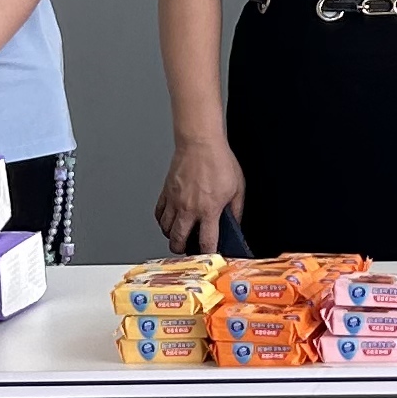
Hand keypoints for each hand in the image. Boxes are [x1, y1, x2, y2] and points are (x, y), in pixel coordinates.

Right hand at [152, 134, 243, 254]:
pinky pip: (159, 214)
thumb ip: (236, 210)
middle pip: (178, 240)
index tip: (209, 255)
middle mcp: (189, 208)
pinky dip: (163, 221)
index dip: (207, 252)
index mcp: (209, 209)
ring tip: (180, 235)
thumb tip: (235, 224)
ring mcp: (175, 201)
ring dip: (172, 236)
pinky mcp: (166, 192)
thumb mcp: (238, 188)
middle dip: (183, 250)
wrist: (200, 142)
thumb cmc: (219, 161)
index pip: (206, 241)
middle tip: (188, 249)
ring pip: (166, 229)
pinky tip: (170, 221)